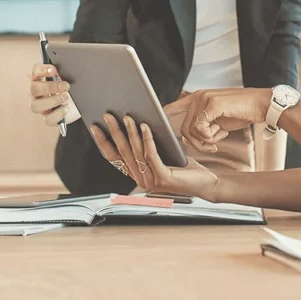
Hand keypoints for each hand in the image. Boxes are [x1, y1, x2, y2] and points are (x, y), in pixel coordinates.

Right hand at [28, 63, 80, 126]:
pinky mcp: (48, 118)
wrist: (81, 103)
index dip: (42, 70)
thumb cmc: (72, 87)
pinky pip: (47, 120)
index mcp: (40, 79)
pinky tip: (66, 108)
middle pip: (33, 89)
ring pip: (35, 106)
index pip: (34, 72)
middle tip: (65, 86)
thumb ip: (64, 70)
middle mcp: (37, 93)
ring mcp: (41, 107)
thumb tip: (65, 66)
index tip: (54, 70)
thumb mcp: (69, 76)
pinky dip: (58, 114)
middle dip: (50, 87)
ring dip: (52, 101)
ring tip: (66, 97)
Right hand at [90, 115, 219, 199]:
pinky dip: (147, 139)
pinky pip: (151, 154)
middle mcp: (141, 179)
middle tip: (108, 116)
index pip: (115, 157)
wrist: (206, 183)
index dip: (104, 142)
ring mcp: (151, 180)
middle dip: (114, 131)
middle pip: (123, 152)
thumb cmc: (184, 168)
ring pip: (136, 151)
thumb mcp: (162, 154)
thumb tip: (135, 122)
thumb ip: (147, 146)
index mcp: (138, 174)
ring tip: (127, 116)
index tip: (95, 127)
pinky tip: (145, 126)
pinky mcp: (163, 178)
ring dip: (130, 132)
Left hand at [165, 88, 272, 152]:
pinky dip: (208, 137)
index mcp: (199, 98)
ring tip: (215, 143)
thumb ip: (204, 129)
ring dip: (202, 142)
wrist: (261, 105)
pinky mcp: (212, 103)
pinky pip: (200, 127)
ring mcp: (204, 98)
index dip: (165, 114)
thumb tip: (188, 140)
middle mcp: (198, 96)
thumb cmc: (242, 112)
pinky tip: (220, 137)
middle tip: (210, 147)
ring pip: (190, 129)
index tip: (155, 121)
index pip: (175, 106)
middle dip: (195, 143)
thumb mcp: (219, 122)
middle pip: (184, 127)